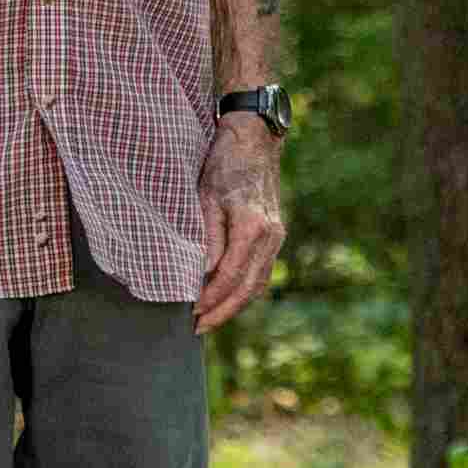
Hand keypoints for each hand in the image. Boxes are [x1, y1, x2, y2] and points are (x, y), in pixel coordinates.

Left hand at [194, 116, 284, 333]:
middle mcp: (271, 236)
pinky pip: (261, 272)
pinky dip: (244, 290)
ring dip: (234, 305)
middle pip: (248, 288)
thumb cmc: (225, 164)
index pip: (230, 276)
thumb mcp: (206, 196)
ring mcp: (277, 237)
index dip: (210, 298)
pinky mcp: (275, 235)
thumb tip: (201, 275)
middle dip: (223, 311)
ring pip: (258, 283)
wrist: (254, 140)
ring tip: (210, 318)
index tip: (191, 311)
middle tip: (198, 327)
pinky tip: (227, 298)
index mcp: (253, 227)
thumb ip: (207, 238)